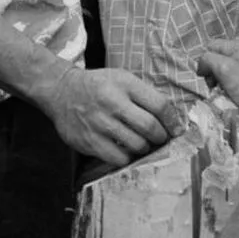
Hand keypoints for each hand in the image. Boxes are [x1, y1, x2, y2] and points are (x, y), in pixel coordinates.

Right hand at [47, 68, 184, 165]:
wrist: (61, 91)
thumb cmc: (99, 86)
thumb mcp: (122, 79)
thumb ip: (145, 96)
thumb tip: (172, 120)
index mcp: (124, 84)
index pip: (159, 105)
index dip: (173, 121)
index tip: (176, 129)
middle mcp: (112, 102)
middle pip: (149, 127)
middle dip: (161, 137)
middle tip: (161, 138)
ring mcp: (99, 123)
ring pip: (136, 145)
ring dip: (145, 148)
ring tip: (143, 143)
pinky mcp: (89, 141)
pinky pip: (119, 159)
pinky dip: (127, 157)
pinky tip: (125, 150)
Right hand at [198, 40, 238, 126]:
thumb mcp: (224, 69)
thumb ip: (208, 60)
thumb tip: (202, 65)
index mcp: (237, 45)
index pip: (210, 47)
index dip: (204, 63)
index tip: (209, 81)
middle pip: (220, 57)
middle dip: (214, 72)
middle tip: (217, 88)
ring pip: (230, 68)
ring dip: (225, 80)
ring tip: (229, 93)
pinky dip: (238, 84)